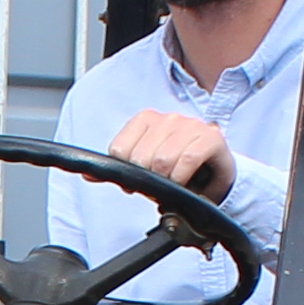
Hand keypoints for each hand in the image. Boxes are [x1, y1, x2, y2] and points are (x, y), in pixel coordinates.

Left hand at [106, 110, 234, 202]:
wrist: (214, 175)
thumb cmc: (176, 170)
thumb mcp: (143, 170)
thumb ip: (118, 171)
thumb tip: (89, 176)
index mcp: (146, 120)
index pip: (119, 149)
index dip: (126, 172)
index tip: (136, 181)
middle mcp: (168, 118)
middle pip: (140, 158)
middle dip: (147, 180)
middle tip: (160, 185)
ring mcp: (190, 125)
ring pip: (163, 160)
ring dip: (167, 182)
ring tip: (174, 183)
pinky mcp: (211, 137)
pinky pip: (187, 160)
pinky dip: (182, 178)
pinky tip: (185, 182)